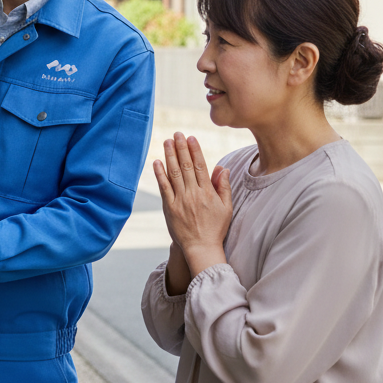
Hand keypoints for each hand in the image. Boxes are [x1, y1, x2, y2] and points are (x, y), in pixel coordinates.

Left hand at [153, 132, 231, 277]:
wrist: (201, 248)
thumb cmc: (215, 228)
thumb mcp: (226, 207)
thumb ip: (224, 186)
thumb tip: (222, 167)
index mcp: (207, 192)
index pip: (200, 166)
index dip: (194, 150)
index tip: (191, 138)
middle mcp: (193, 194)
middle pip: (185, 166)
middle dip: (181, 148)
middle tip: (177, 134)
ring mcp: (180, 200)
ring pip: (174, 174)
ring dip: (169, 156)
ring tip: (167, 142)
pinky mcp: (169, 208)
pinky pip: (164, 188)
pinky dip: (159, 174)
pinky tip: (156, 162)